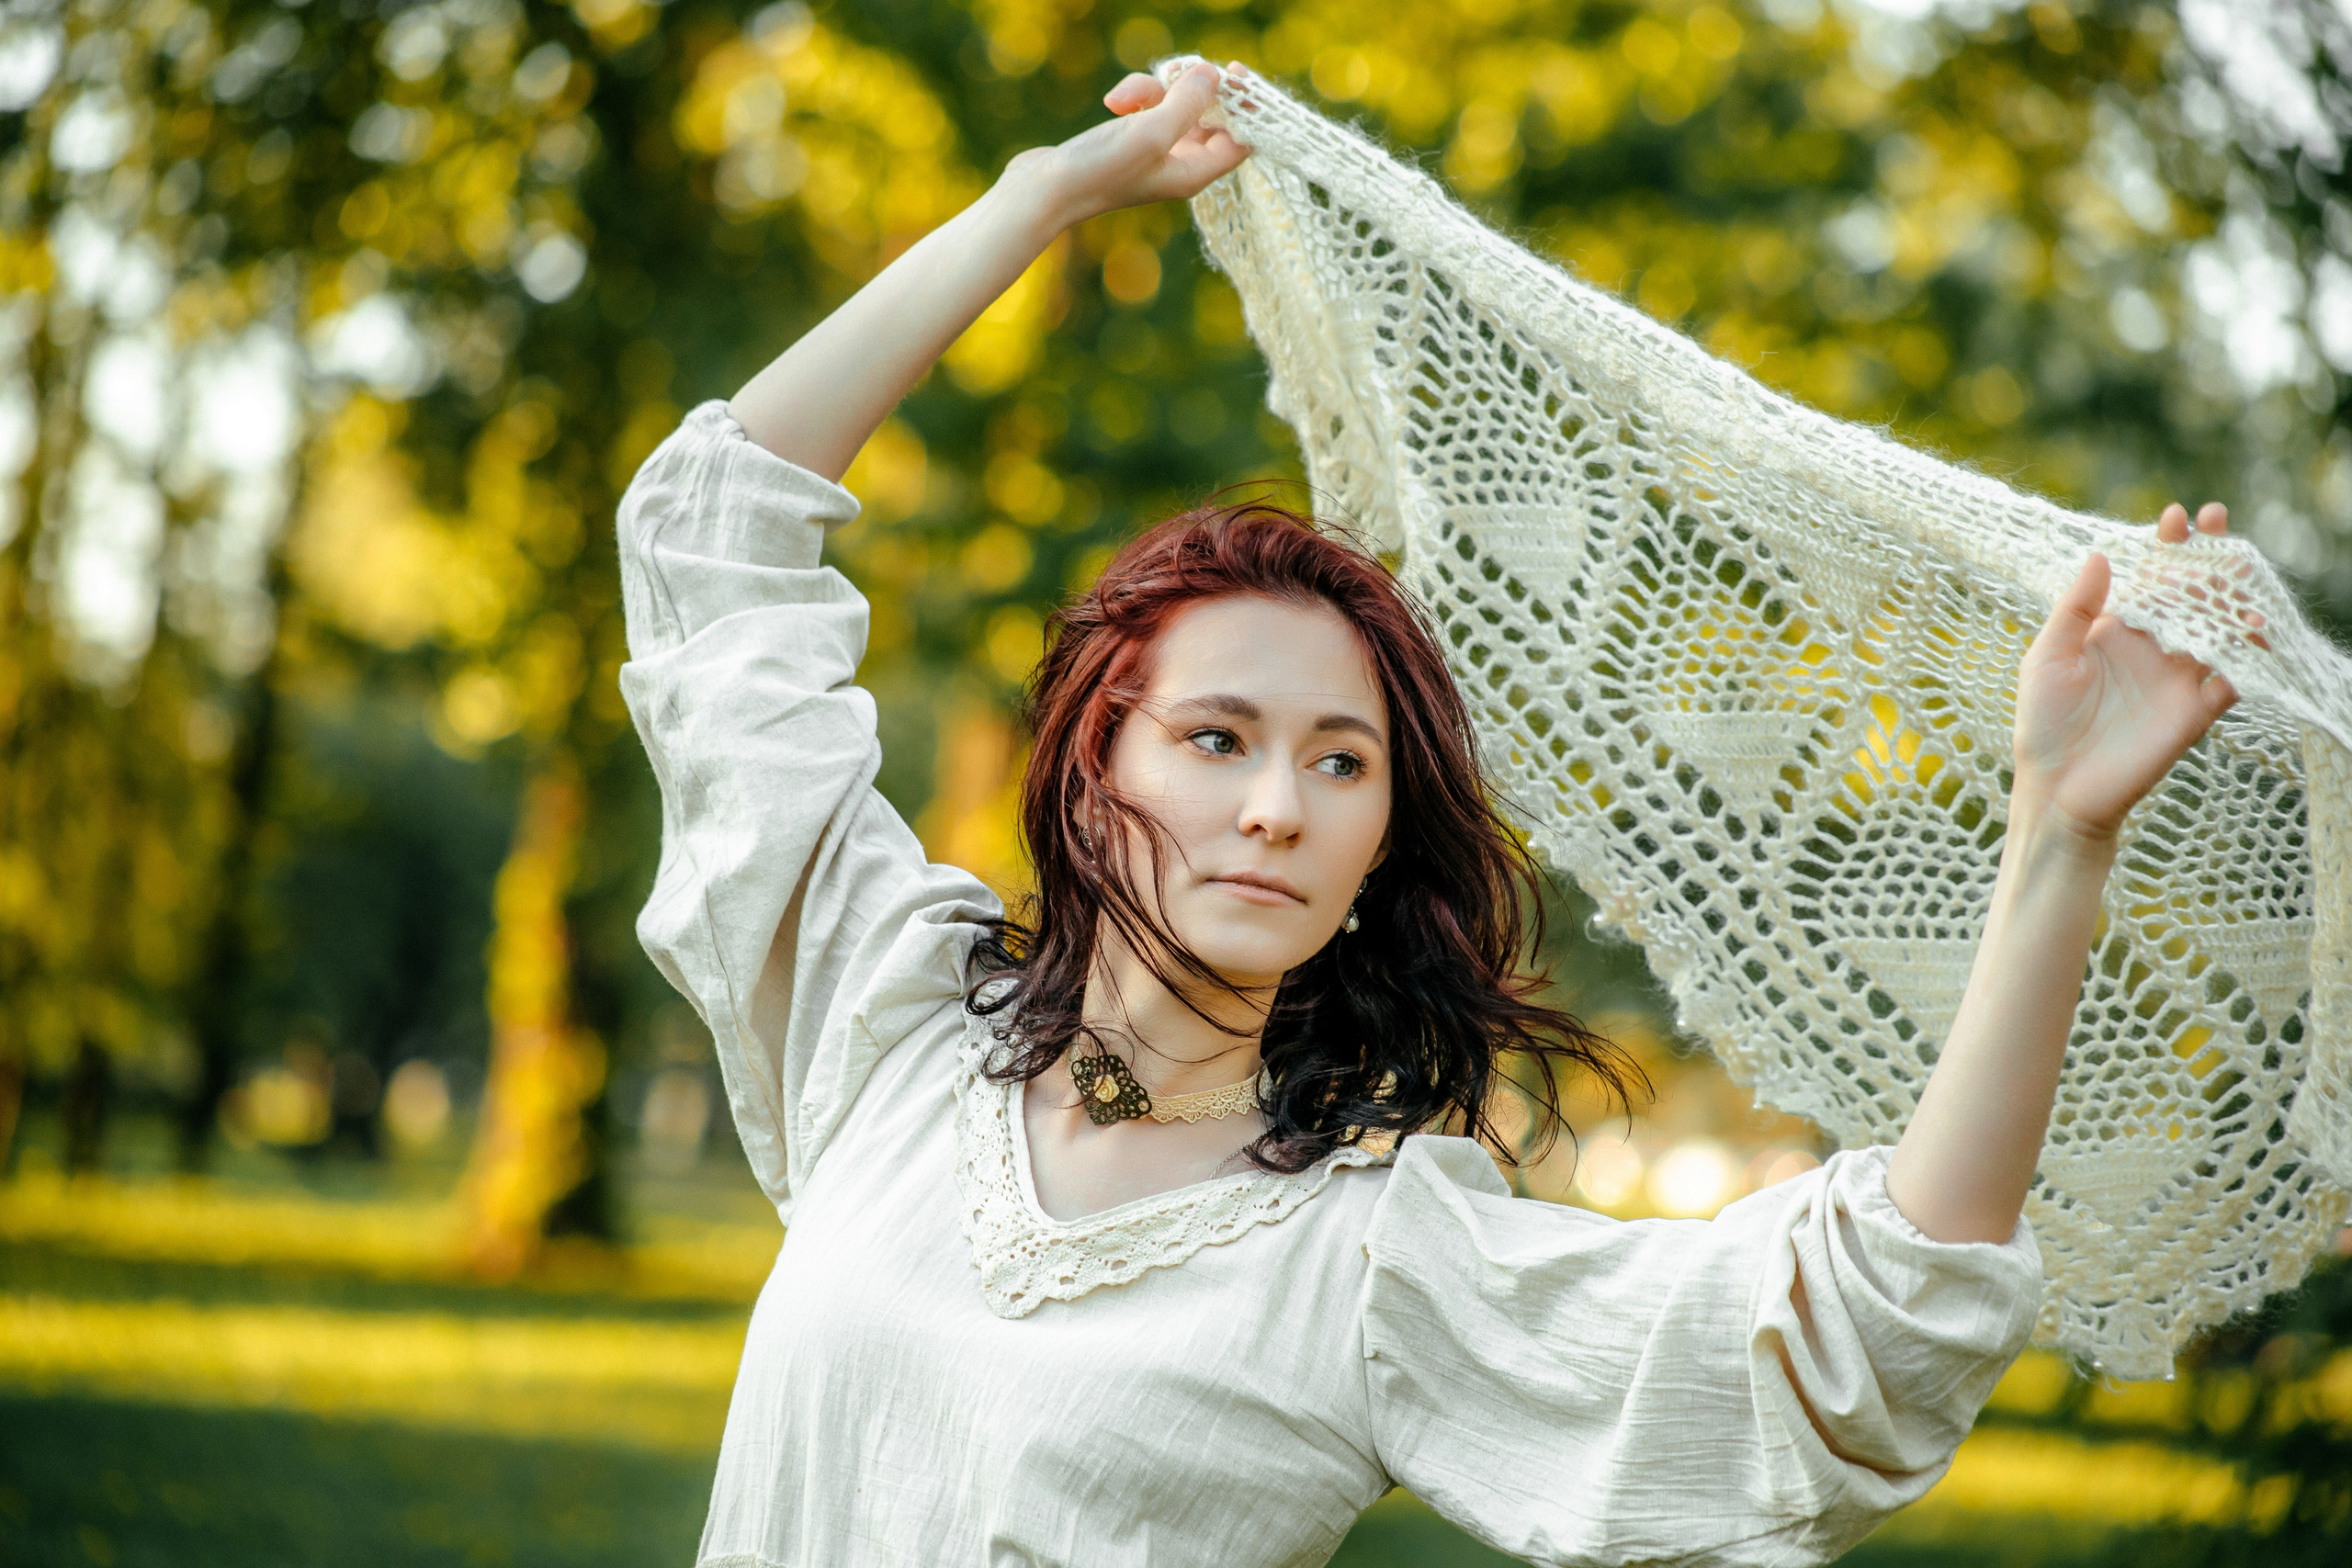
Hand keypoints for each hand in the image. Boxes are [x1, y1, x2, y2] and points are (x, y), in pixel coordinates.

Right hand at [1000, 61, 1249, 226]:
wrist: (1043, 190)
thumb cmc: (1100, 171)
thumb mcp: (1151, 133)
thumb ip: (1188, 104)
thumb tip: (1213, 75)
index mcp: (1194, 173)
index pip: (1241, 141)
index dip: (1245, 107)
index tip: (1234, 72)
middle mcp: (1180, 164)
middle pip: (1210, 117)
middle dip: (1193, 90)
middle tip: (1182, 69)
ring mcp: (1155, 151)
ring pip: (1174, 104)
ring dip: (1153, 89)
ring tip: (1124, 97)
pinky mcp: (1131, 138)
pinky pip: (1147, 106)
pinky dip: (1134, 96)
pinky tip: (1113, 102)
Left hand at [2011, 502, 2263, 840]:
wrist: (2056, 789)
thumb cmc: (2043, 721)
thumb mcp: (2048, 656)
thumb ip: (2076, 609)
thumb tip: (2100, 554)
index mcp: (2117, 630)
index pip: (2150, 579)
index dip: (2166, 547)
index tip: (2176, 516)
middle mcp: (2154, 648)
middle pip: (2193, 594)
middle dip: (2209, 557)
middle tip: (2220, 520)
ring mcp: (2178, 678)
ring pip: (2221, 629)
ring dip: (2236, 600)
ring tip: (2242, 571)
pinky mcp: (2195, 712)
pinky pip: (2234, 680)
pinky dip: (2249, 657)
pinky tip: (2254, 630)